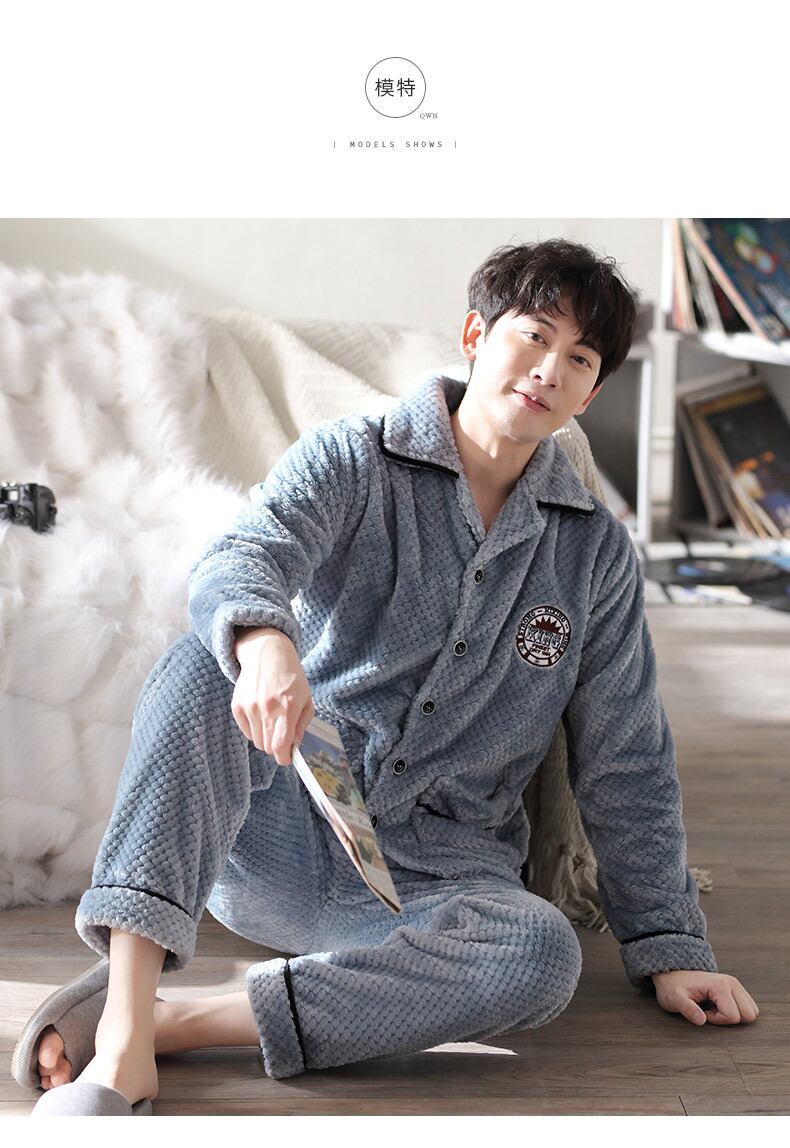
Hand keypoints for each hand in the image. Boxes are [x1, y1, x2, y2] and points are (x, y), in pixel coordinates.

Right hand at [232, 627, 314, 764]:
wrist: (267, 655)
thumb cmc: (291, 677)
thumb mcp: (306, 699)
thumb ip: (301, 725)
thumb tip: (293, 747)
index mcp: (288, 707)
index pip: (280, 745)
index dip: (283, 758)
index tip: (286, 758)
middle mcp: (267, 708)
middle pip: (267, 747)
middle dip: (276, 748)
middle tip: (281, 738)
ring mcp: (250, 707)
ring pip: (256, 741)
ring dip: (265, 738)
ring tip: (272, 722)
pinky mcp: (237, 705)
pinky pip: (246, 731)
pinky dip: (254, 730)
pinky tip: (261, 715)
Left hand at [651, 970, 759, 1024]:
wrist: (673, 975)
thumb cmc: (673, 988)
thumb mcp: (675, 999)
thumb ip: (687, 1009)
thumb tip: (701, 1020)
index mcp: (720, 985)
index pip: (733, 1016)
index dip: (717, 1020)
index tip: (702, 1012)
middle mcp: (732, 983)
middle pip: (749, 1014)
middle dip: (730, 1019)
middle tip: (711, 1012)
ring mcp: (735, 985)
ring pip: (751, 1012)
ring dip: (734, 1016)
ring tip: (714, 1009)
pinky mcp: (735, 989)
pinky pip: (747, 1008)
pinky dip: (735, 1012)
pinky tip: (718, 1007)